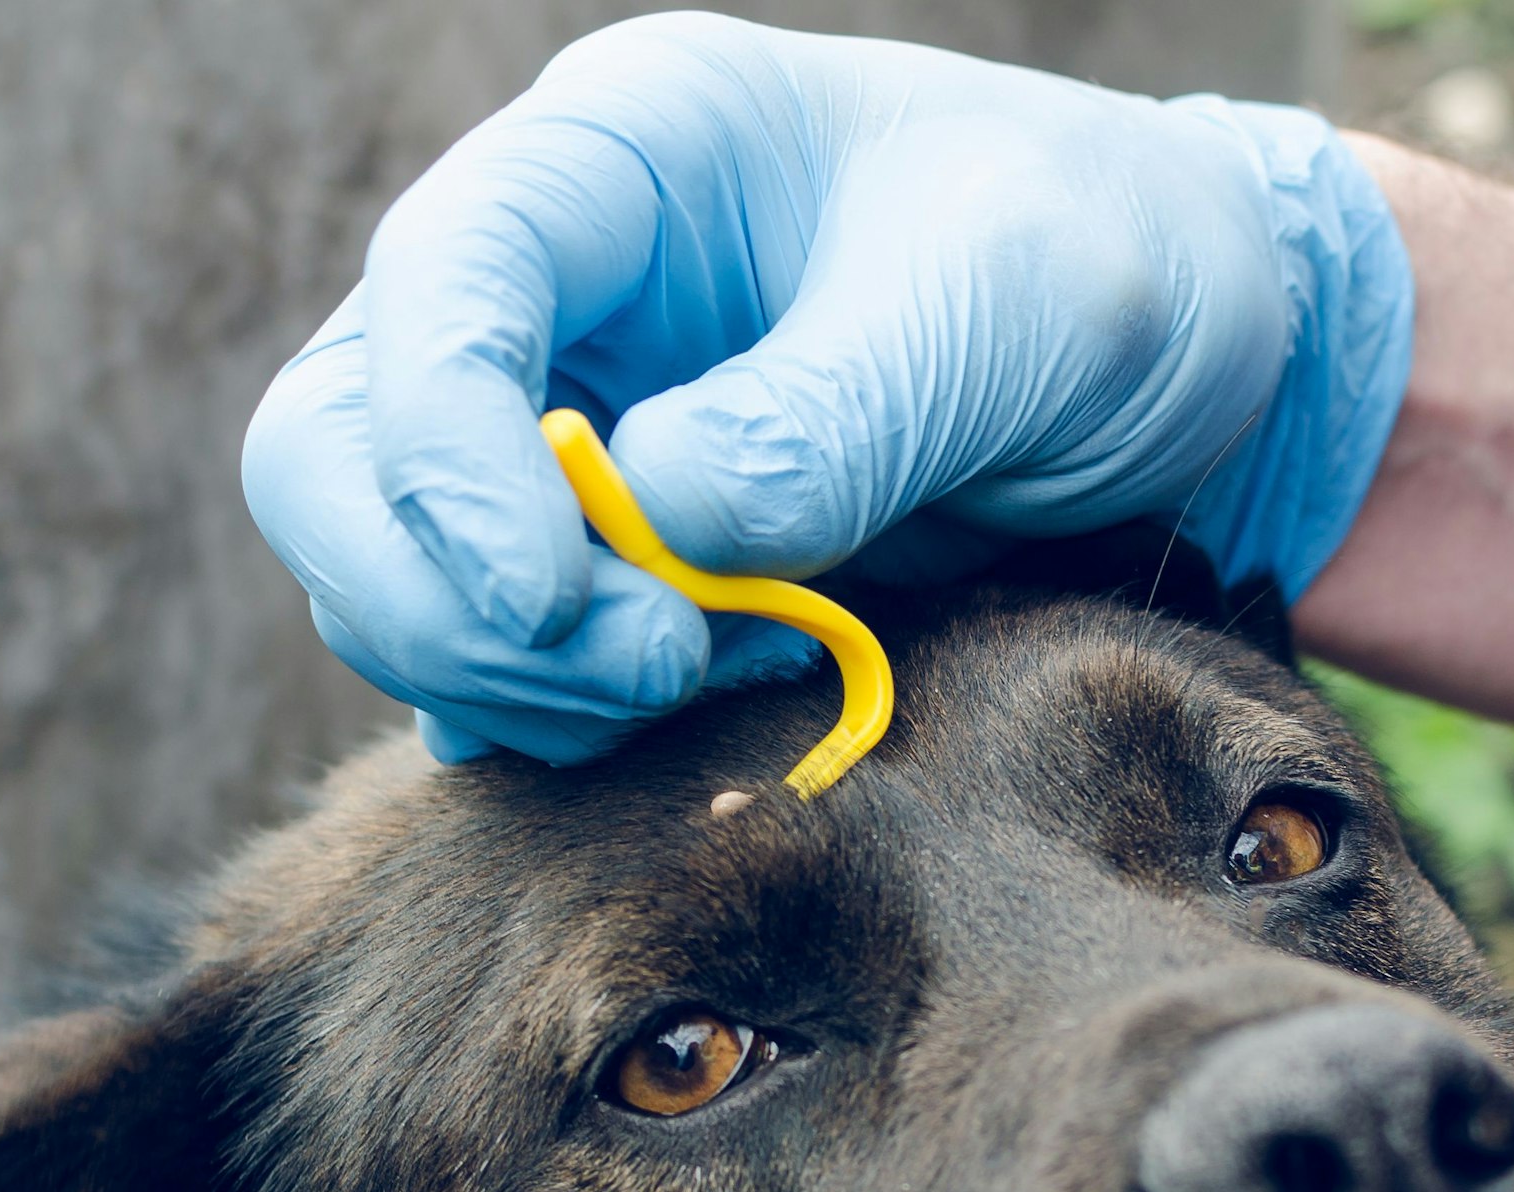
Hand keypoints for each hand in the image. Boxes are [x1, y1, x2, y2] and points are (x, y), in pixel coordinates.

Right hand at [242, 13, 1411, 763]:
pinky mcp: (598, 551)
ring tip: (697, 679)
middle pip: (335, 448)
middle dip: (447, 591)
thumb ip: (832, 415)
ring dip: (507, 672)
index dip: (446, 457)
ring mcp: (560, 425)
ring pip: (391, 572)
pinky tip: (675, 714)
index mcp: (623, 156)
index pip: (434, 287)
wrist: (1178, 356)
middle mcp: (555, 289)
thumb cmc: (1105, 268)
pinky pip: (486, 652)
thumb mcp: (1010, 308)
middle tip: (641, 668)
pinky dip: (542, 714)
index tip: (558, 600)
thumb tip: (652, 531)